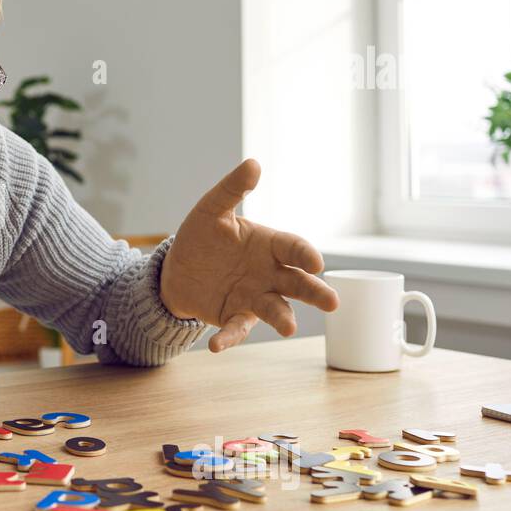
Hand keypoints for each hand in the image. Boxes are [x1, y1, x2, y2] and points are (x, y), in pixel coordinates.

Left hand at [160, 159, 337, 352]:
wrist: (178, 268)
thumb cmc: (203, 236)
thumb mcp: (212, 209)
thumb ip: (232, 190)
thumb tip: (253, 163)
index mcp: (269, 245)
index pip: (293, 248)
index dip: (304, 254)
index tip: (315, 262)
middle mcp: (269, 273)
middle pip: (297, 283)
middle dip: (315, 292)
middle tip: (332, 303)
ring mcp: (254, 297)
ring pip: (275, 309)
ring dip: (283, 318)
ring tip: (289, 328)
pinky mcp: (234, 316)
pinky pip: (235, 329)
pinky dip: (229, 338)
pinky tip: (216, 347)